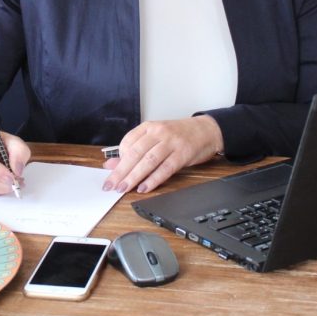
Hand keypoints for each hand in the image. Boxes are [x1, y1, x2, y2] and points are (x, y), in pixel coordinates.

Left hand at [102, 115, 222, 193]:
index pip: (127, 142)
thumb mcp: (155, 138)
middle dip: (120, 171)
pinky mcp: (183, 154)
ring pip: (148, 161)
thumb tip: (110, 164)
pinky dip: (153, 180)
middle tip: (110, 185)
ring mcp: (171, 142)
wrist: (206, 130)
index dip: (118, 159)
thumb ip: (134, 150)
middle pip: (135, 153)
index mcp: (149, 127)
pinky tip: (144, 188)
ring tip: (124, 188)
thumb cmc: (178, 135)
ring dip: (134, 177)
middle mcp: (158, 132)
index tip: (112, 172)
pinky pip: (165, 168)